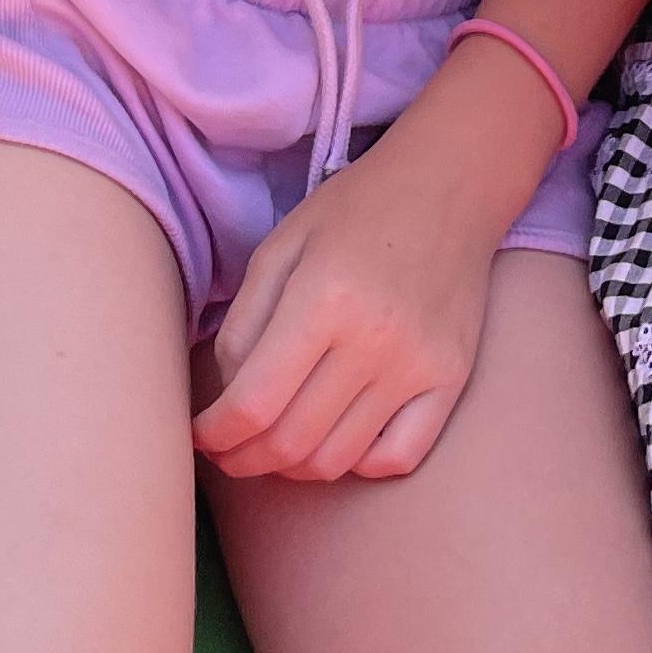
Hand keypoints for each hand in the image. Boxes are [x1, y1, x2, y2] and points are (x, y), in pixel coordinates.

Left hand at [191, 129, 506, 483]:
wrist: (449, 185)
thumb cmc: (355, 210)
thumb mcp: (281, 245)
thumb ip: (243, 323)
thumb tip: (229, 395)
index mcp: (322, 299)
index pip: (254, 403)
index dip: (215, 434)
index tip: (199, 436)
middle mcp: (374, 340)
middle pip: (291, 442)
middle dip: (243, 458)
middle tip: (227, 450)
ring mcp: (419, 365)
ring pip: (338, 460)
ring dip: (292, 467)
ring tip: (274, 444)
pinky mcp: (452, 378)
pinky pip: (397, 457)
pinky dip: (357, 463)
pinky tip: (336, 438)